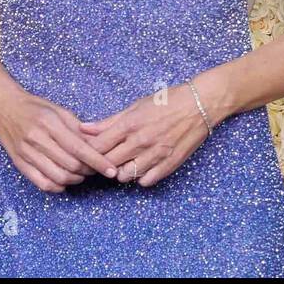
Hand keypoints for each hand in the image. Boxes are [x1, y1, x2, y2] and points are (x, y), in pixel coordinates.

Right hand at [0, 87, 120, 192]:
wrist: (3, 107)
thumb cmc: (34, 107)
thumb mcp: (58, 110)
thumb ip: (77, 128)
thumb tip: (97, 145)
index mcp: (49, 123)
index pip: (79, 148)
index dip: (97, 162)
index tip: (110, 170)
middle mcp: (37, 139)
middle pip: (70, 165)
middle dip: (88, 171)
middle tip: (95, 168)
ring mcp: (26, 153)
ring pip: (58, 177)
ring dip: (75, 180)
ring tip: (81, 174)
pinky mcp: (20, 164)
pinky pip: (42, 183)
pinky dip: (58, 186)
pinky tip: (64, 180)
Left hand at [77, 82, 215, 187]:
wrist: (199, 104)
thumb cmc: (166, 102)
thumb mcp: (135, 106)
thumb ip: (109, 121)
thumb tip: (83, 129)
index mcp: (130, 124)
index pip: (98, 146)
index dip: (89, 152)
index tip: (88, 152)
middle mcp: (141, 141)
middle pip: (109, 163)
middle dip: (102, 164)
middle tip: (103, 161)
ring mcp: (156, 154)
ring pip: (125, 175)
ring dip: (120, 172)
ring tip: (123, 163)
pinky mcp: (169, 164)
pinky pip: (146, 181)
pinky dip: (140, 177)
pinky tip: (141, 167)